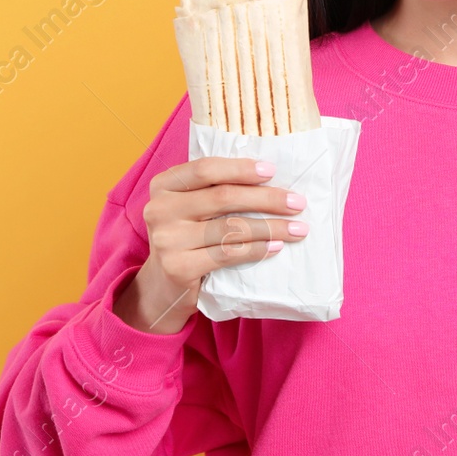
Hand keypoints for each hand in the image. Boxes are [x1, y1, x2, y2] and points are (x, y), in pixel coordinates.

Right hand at [113, 156, 308, 333]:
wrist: (163, 287)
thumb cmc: (188, 238)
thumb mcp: (191, 208)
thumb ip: (215, 190)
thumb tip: (272, 178)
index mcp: (164, 185)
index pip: (205, 169)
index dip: (240, 168)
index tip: (272, 171)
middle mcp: (159, 209)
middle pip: (222, 197)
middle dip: (266, 198)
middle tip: (297, 202)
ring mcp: (166, 239)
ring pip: (229, 227)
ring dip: (270, 227)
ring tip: (297, 228)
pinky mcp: (178, 267)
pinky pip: (227, 254)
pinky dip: (256, 249)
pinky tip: (276, 247)